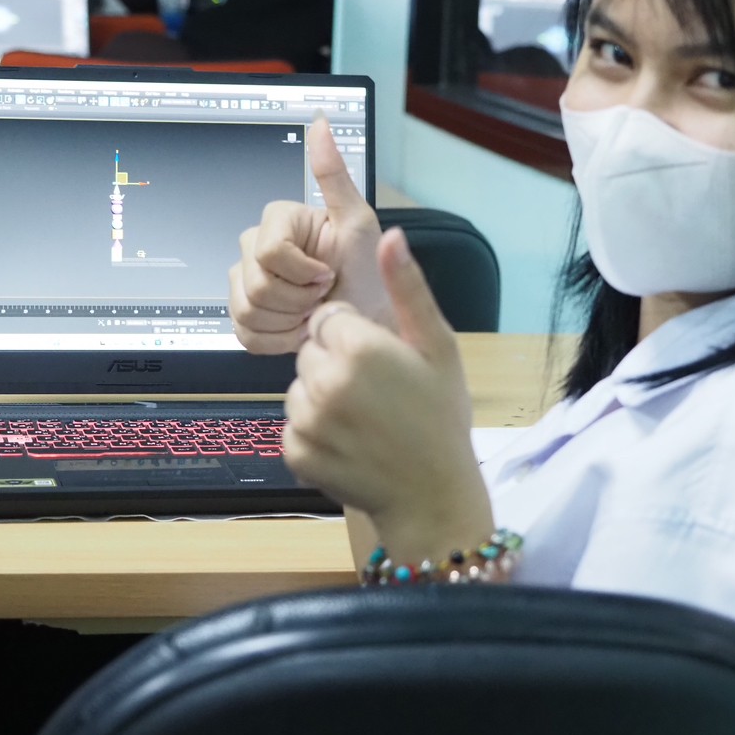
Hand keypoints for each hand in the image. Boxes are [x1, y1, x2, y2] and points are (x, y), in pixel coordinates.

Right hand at [229, 115, 390, 352]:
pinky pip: (244, 333)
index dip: (301, 271)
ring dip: (288, 321)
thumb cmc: (369, 273)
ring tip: (312, 312)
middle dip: (297, 299)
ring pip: (247, 310)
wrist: (369, 323)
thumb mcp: (358, 220)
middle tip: (321, 295)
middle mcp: (254, 247)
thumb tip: (320, 121)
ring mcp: (245, 282)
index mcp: (278, 221)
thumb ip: (333, 172)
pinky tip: (298, 328)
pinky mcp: (244, 317)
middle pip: (255, 283)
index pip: (268, 250)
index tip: (327, 272)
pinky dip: (278, 340)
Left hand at [284, 228, 491, 562]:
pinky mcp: (295, 452)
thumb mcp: (437, 347)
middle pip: (310, 351)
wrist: (432, 498)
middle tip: (377, 393)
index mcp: (359, 348)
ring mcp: (307, 420)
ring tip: (365, 420)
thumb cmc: (441, 419)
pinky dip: (314, 434)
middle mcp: (325, 381)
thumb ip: (407, 289)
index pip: (328, 318)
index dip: (355, 336)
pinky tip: (349, 443)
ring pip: (298, 387)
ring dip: (321, 399)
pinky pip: (293, 426)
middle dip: (335, 364)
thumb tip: (392, 236)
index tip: (383, 362)